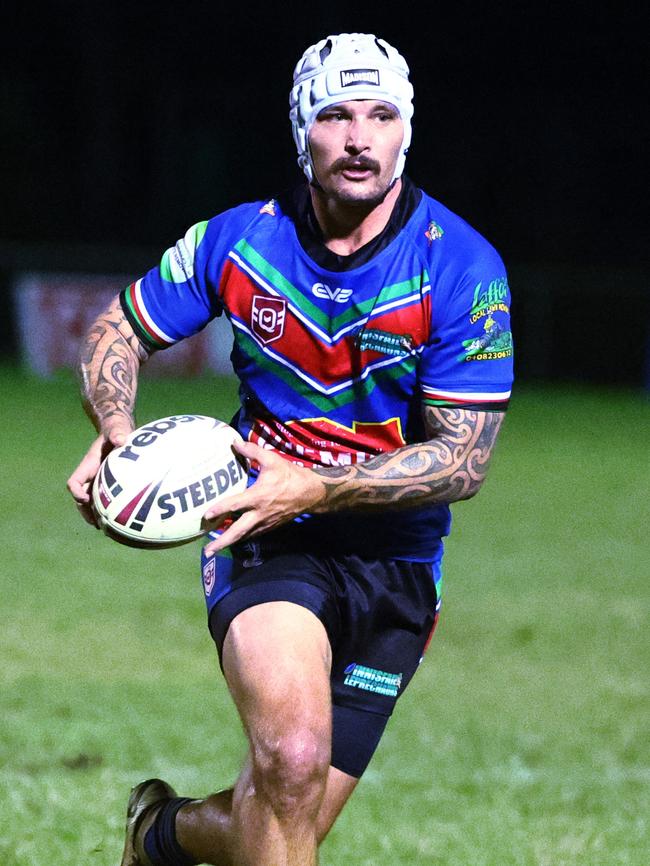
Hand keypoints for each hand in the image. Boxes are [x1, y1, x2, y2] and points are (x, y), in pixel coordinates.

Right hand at [66, 420, 132, 526]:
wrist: (119, 431)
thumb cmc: (116, 430)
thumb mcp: (116, 429)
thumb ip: (117, 433)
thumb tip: (121, 440)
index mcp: (88, 465)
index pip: (74, 482)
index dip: (76, 492)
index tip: (85, 499)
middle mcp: (90, 475)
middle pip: (80, 497)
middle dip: (85, 511)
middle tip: (97, 523)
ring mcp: (98, 480)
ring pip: (90, 502)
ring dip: (94, 515)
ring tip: (106, 528)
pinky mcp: (108, 484)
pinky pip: (103, 499)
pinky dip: (106, 510)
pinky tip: (118, 521)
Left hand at [202, 440, 323, 555]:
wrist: (310, 493)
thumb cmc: (290, 475)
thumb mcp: (272, 459)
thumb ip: (252, 451)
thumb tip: (234, 442)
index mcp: (258, 496)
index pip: (235, 504)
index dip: (220, 509)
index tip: (206, 514)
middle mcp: (260, 513)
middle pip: (238, 531)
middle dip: (222, 542)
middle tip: (207, 552)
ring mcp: (265, 522)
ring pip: (245, 536)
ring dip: (229, 543)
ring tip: (213, 549)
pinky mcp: (270, 526)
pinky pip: (253, 534)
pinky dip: (241, 537)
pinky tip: (233, 538)